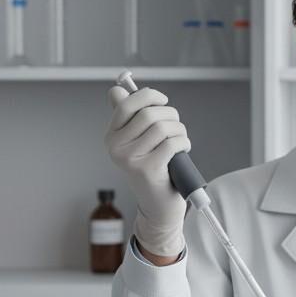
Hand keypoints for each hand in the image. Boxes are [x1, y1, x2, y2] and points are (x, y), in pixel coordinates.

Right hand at [105, 85, 190, 256]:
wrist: (158, 207)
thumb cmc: (153, 170)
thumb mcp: (137, 143)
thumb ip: (129, 118)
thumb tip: (116, 90)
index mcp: (111, 137)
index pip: (126, 103)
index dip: (148, 96)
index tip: (162, 101)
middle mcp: (115, 147)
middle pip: (149, 114)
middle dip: (171, 115)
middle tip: (177, 127)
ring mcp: (130, 159)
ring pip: (162, 127)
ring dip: (180, 130)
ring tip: (181, 141)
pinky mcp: (147, 169)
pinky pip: (172, 143)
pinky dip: (184, 143)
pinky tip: (183, 151)